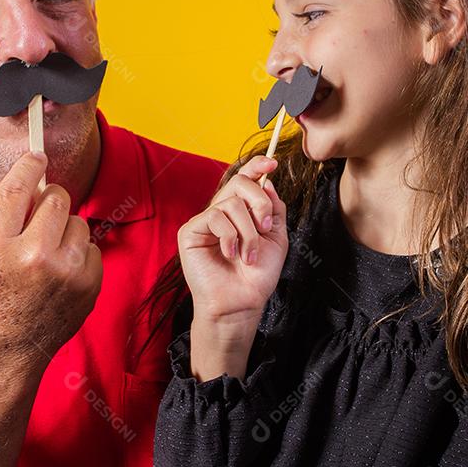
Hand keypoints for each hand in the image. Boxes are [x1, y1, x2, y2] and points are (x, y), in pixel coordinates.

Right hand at [0, 152, 102, 370]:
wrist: (5, 351)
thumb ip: (4, 219)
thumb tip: (35, 184)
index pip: (18, 189)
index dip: (30, 166)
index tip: (37, 156)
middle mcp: (33, 256)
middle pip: (57, 198)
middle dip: (51, 200)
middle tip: (43, 212)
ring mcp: (65, 273)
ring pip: (78, 221)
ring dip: (65, 229)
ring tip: (48, 253)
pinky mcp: (88, 285)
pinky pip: (90, 247)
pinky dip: (78, 254)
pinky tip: (60, 274)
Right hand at [178, 155, 287, 328]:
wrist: (242, 303)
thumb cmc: (257, 276)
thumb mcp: (276, 238)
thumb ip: (274, 209)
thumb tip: (268, 181)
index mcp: (240, 212)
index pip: (244, 179)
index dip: (256, 166)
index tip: (273, 163)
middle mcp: (221, 212)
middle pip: (239, 183)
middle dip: (260, 202)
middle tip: (266, 227)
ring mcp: (204, 221)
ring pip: (231, 203)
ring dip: (248, 232)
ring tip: (249, 255)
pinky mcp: (190, 232)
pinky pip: (215, 216)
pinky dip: (230, 236)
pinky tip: (230, 254)